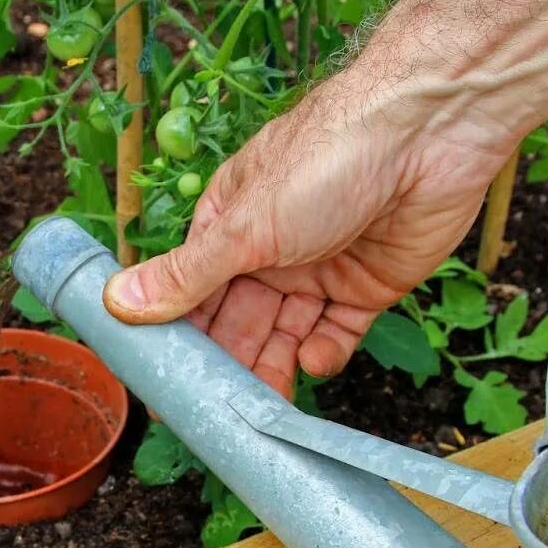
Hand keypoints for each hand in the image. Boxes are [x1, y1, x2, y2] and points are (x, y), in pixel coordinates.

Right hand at [102, 74, 515, 397]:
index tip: (164, 387)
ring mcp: (320, 267)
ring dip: (273, 369)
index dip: (177, 340)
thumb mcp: (245, 227)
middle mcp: (270, 249)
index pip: (190, 294)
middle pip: (237, 321)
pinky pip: (338, 332)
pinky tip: (314, 362)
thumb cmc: (328, 159)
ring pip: (285, 334)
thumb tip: (115, 303)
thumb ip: (186, 276)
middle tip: (216, 414)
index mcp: (229, 225)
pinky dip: (325, 353)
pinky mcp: (369, 284)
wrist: (432, 133)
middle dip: (227, 366)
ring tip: (264, 411)